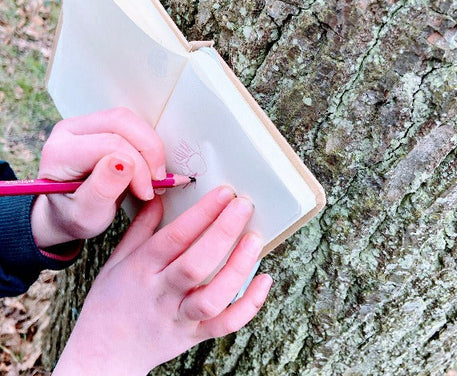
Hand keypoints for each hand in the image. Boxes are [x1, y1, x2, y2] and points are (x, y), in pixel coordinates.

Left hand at [31, 107, 164, 247]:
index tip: (147, 193)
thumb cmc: (74, 216)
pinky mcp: (98, 124)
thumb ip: (102, 190)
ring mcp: (83, 124)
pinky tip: (151, 165)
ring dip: (150, 146)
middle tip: (159, 178)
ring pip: (128, 119)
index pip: (109, 145)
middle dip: (148, 149)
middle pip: (119, 122)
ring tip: (155, 175)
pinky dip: (147, 144)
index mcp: (59, 153)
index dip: (137, 166)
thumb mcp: (86, 215)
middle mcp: (68, 131)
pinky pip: (130, 124)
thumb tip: (125, 162)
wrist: (65, 212)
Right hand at [52, 186, 272, 375]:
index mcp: (141, 269)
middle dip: (224, 231)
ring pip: (213, 297)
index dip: (202, 212)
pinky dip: (249, 304)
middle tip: (244, 206)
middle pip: (196, 263)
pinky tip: (264, 279)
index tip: (224, 192)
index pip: (175, 236)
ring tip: (255, 240)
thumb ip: (140, 227)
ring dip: (238, 267)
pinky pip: (225, 324)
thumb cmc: (110, 301)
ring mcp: (180, 317)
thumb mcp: (117, 259)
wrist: (103, 354)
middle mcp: (161, 293)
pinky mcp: (194, 335)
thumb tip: (159, 196)